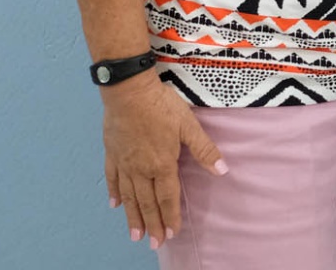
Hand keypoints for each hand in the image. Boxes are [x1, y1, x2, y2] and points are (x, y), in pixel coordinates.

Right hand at [101, 74, 225, 248]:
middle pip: (147, 202)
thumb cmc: (161, 106)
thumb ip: (204, 149)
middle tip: (154, 244)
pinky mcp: (112, 153)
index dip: (170, 216)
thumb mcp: (188, 125)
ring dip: (133, 217)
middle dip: (152, 224)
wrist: (128, 91)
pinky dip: (114, 193)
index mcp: (162, 164)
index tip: (171, 233)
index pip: (167, 197)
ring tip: (135, 235)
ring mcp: (124, 162)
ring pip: (129, 196)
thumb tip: (222, 170)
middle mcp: (141, 169)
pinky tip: (115, 205)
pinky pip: (112, 178)